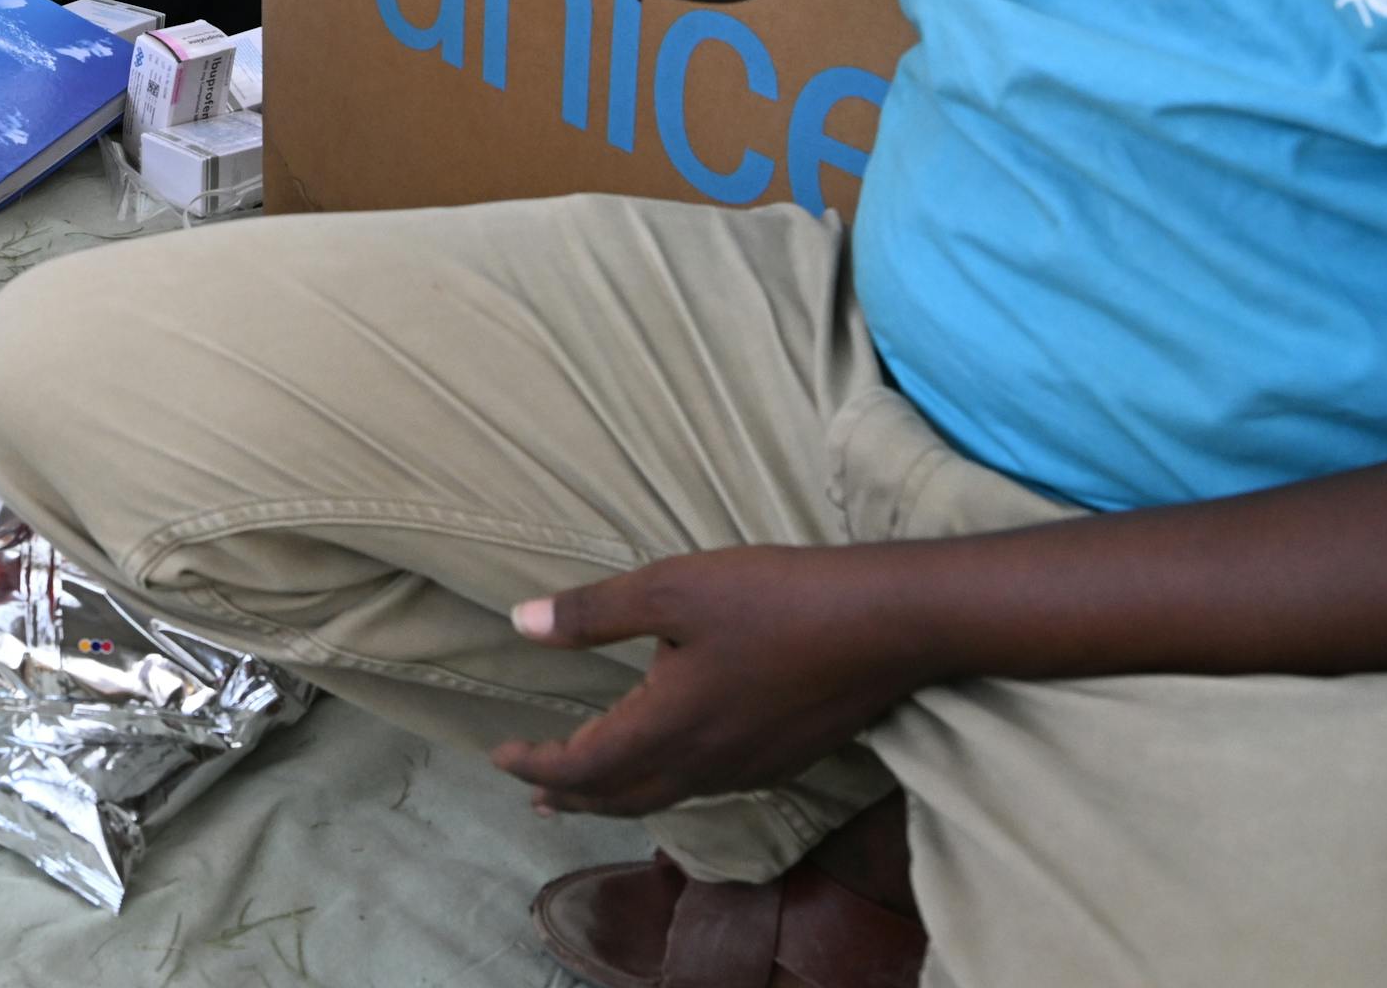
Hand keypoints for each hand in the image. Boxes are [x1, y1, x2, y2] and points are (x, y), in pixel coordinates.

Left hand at [492, 546, 937, 818]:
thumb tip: (521, 623)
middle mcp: (704, 763)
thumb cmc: (774, 600)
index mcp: (668, 726)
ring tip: (589, 787)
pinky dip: (664, 784)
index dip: (536, 763)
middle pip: (621, 796)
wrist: (886, 627)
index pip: (584, 765)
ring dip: (616, 793)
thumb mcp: (672, 589)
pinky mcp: (782, 758)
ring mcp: (748, 767)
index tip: (500, 754)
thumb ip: (594, 612)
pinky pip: (704, 787)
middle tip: (533, 790)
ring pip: (665, 796)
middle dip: (570, 793)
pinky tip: (671, 763)